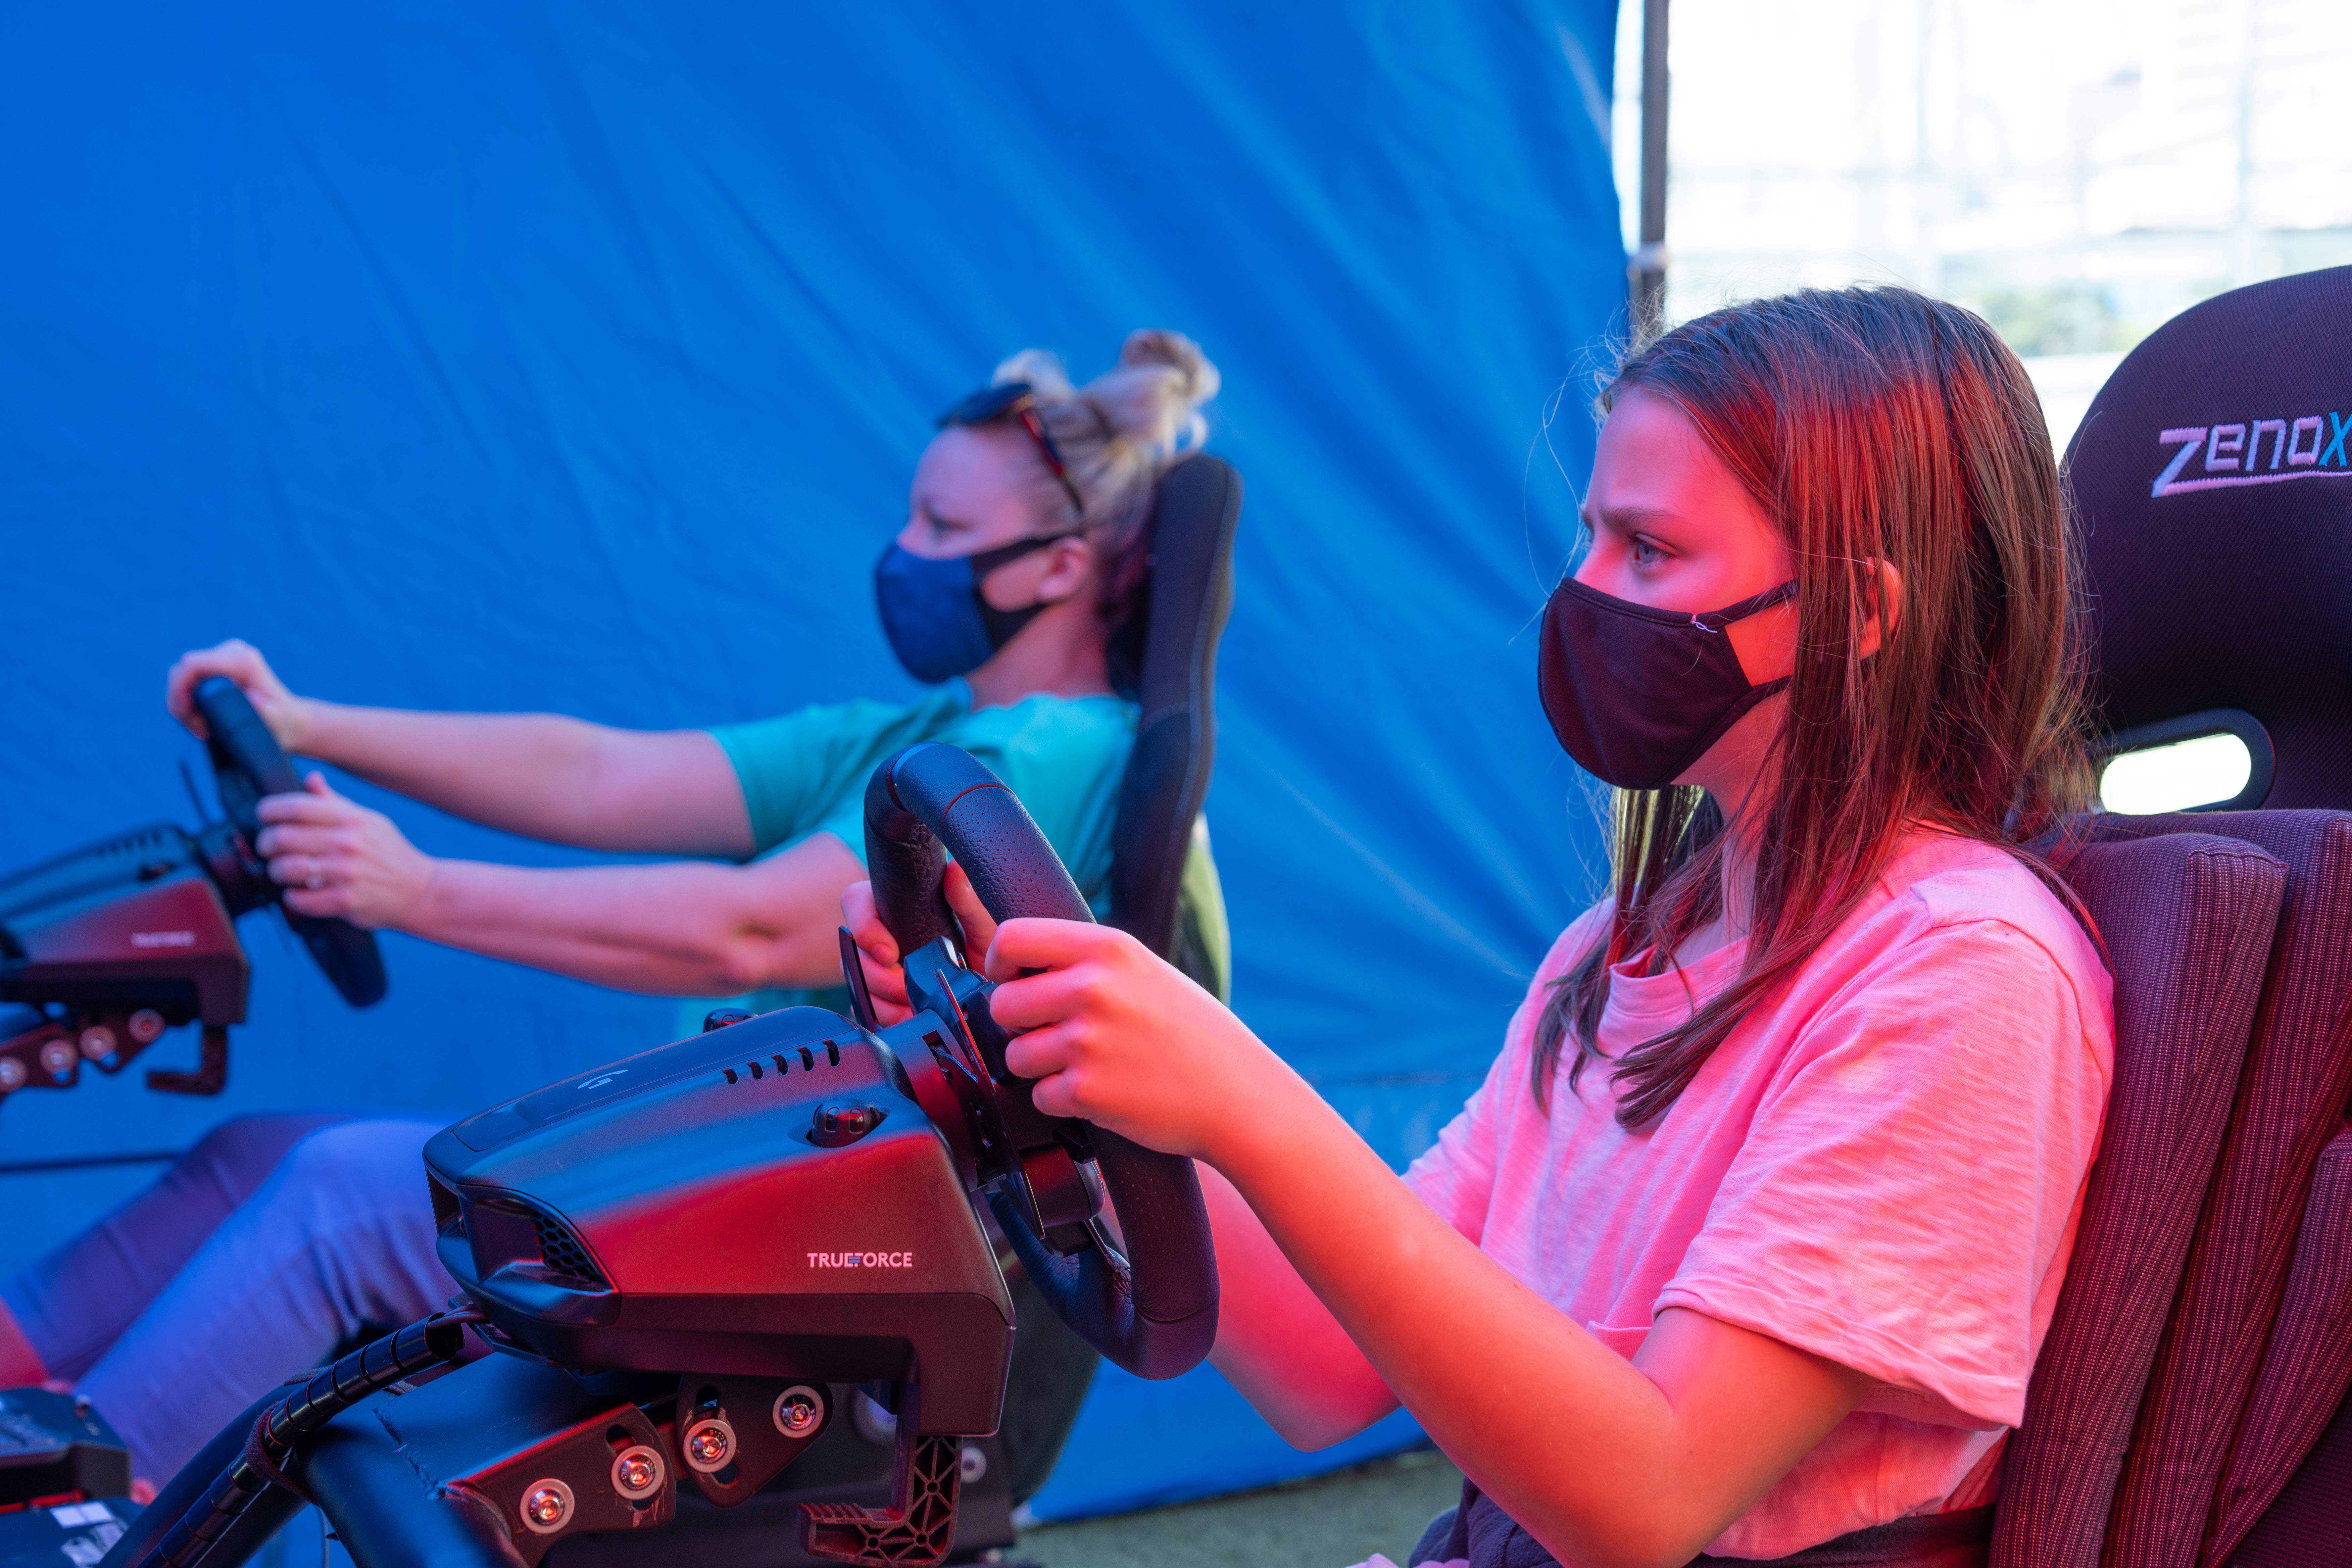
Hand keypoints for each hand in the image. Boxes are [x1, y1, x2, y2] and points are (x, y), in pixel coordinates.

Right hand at [167, 639, 307, 748]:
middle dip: (181, 703)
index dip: (180, 691)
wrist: (290, 721)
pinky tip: (201, 720)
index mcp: (243, 660)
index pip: (192, 664)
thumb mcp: (276, 722)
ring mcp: (225, 656)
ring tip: (201, 728)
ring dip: (183, 705)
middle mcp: (233, 652)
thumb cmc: (283, 724)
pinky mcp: (219, 665)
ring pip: (182, 676)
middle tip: (198, 728)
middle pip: (182, 671)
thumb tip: (252, 699)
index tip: (190, 718)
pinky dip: (189, 702)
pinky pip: (190, 680)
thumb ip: (264, 711)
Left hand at [254, 774, 435, 928]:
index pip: (297, 807)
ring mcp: (347, 873)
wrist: (421, 890)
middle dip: (267, 844)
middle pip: (283, 837)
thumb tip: (311, 779)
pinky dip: (292, 897)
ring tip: (283, 871)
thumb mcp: (369, 821)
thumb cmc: (390, 853)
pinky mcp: (345, 901)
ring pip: (286, 869)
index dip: (270, 810)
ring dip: (276, 871)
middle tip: (269, 848)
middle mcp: (349, 843)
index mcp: (352, 819)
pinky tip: (300, 892)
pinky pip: (300, 899)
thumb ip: (335, 803)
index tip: (264, 816)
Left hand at [985, 917, 1281, 1163]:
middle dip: (1020, 1024)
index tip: (1008, 978)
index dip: (1000, 962)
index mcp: (1108, 949)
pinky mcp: (1086, 1091)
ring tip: (1087, 1066)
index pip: (1014, 937)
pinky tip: (1103, 1093)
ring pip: (1015, 1055)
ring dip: (1041, 1067)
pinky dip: (1063, 1101)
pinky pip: (1040, 1096)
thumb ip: (1089, 963)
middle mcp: (1092, 988)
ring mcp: (1087, 1041)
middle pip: (1002, 1003)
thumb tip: (1023, 966)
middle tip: (1054, 1034)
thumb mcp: (1145, 972)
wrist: (1238, 1096)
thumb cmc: (1194, 1035)